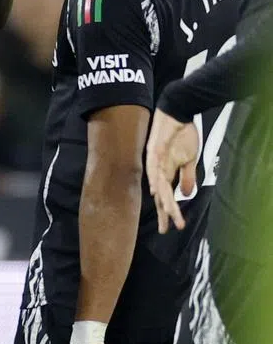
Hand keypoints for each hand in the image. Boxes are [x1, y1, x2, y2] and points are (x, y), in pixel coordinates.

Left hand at [146, 110, 199, 232]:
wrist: (178, 113)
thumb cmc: (183, 135)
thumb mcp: (189, 160)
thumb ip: (186, 177)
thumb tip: (186, 194)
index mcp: (166, 173)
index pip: (166, 197)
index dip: (169, 212)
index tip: (172, 226)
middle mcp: (157, 170)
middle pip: (160, 196)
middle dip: (164, 213)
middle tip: (165, 230)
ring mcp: (154, 161)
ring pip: (159, 185)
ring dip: (163, 200)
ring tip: (167, 214)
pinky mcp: (155, 150)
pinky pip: (154, 167)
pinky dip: (156, 179)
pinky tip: (156, 190)